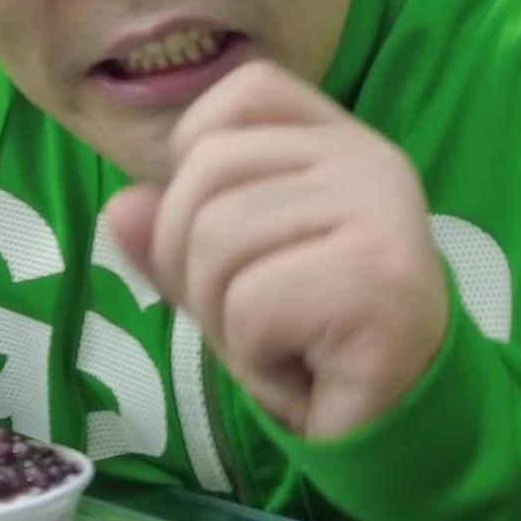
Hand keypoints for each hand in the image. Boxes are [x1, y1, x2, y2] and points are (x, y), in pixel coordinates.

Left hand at [106, 62, 448, 439]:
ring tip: (282, 344)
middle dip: (192, 264)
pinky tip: (304, 366)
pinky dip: (255, 354)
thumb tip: (121, 209)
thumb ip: (177, 237)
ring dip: (225, 319)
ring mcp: (380, 212)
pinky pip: (251, 304)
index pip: (243, 94)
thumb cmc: (315, 344)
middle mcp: (369, 160)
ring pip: (218, 239)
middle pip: (207, 171)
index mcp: (340, 141)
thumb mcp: (229, 280)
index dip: (198, 159)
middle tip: (252, 318)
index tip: (228, 237)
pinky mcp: (378, 276)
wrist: (399, 427)